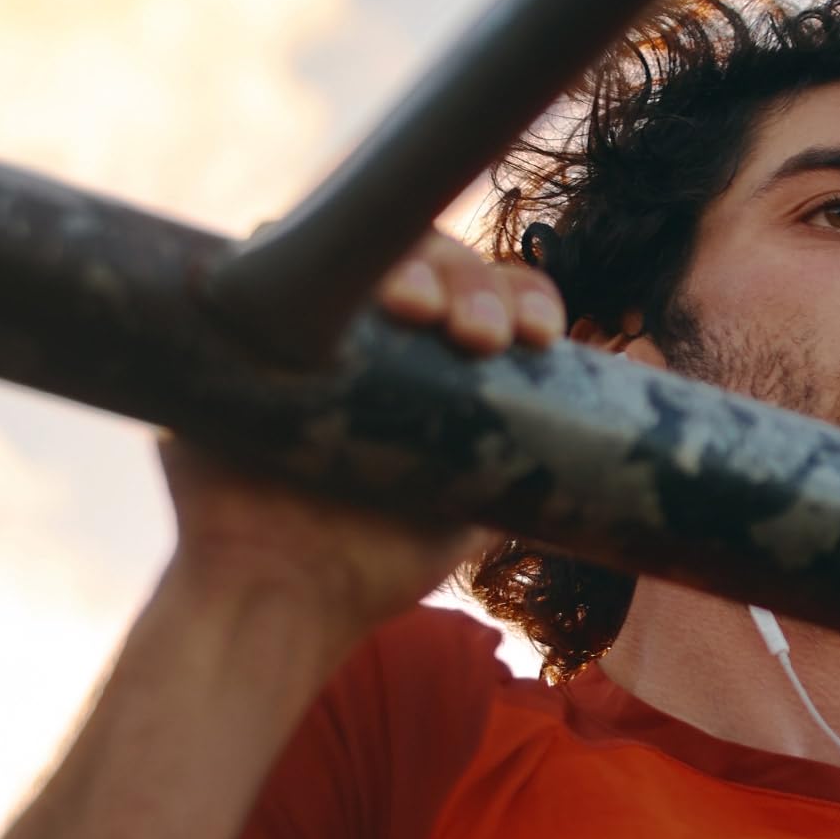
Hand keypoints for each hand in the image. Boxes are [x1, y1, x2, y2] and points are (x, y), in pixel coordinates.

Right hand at [159, 233, 566, 651]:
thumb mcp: (472, 508)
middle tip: (477, 334)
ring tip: (416, 305)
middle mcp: (384, 328)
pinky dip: (302, 243)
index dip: (525, 301)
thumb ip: (520, 463)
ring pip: (367, 247)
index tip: (539, 337)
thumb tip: (595, 447)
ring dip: (405, 261)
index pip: (496, 300)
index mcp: (444, 363)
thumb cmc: (378, 560)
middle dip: (471, 284)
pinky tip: (338, 275)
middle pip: (440, 261)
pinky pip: (270, 250)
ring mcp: (317, 318)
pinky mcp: (245, 318)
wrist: (280, 595)